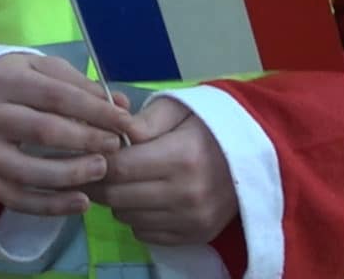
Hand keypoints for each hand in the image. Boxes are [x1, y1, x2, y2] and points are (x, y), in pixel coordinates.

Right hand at [0, 52, 133, 216]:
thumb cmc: (17, 83)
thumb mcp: (44, 71)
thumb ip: (83, 87)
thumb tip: (123, 106)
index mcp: (2, 80)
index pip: (56, 95)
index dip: (95, 110)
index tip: (125, 121)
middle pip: (43, 131)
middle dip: (86, 140)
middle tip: (115, 145)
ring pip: (28, 171)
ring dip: (72, 174)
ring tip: (102, 169)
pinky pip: (17, 199)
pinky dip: (52, 206)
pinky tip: (82, 202)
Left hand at [82, 97, 236, 245]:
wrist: (255, 154)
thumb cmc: (208, 126)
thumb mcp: (177, 108)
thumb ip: (144, 120)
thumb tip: (114, 134)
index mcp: (180, 157)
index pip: (118, 168)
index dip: (96, 162)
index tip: (88, 153)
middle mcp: (186, 194)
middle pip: (117, 197)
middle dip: (99, 183)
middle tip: (95, 170)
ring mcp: (192, 219)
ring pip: (128, 218)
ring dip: (118, 201)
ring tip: (126, 181)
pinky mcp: (196, 235)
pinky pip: (145, 234)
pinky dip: (137, 218)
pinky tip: (146, 198)